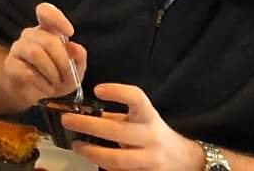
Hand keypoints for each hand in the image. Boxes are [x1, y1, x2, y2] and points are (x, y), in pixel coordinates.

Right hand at [0, 2, 87, 111]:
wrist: (33, 94)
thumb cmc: (56, 77)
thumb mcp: (74, 69)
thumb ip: (78, 57)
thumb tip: (74, 47)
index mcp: (47, 30)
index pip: (45, 11)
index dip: (57, 18)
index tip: (69, 33)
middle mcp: (31, 35)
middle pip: (48, 40)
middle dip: (62, 62)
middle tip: (68, 78)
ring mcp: (18, 48)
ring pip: (35, 53)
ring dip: (51, 73)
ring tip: (57, 84)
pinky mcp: (10, 65)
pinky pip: (27, 71)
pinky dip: (43, 83)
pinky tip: (47, 89)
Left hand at [65, 83, 202, 170]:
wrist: (185, 160)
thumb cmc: (154, 134)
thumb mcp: (141, 120)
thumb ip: (115, 117)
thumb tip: (81, 114)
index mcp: (149, 117)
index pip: (137, 99)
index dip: (118, 92)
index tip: (98, 89)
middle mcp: (152, 137)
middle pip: (118, 131)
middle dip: (88, 125)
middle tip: (67, 120)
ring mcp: (151, 160)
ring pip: (118, 159)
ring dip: (92, 152)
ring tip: (76, 145)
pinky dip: (105, 167)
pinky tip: (93, 160)